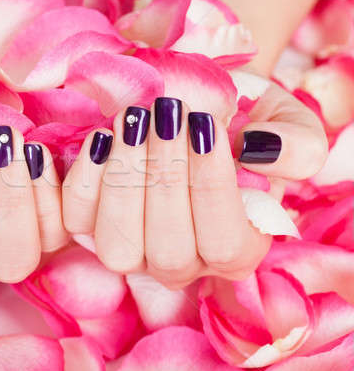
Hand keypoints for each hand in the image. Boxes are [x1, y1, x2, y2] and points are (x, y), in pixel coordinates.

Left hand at [62, 82, 327, 288]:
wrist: (198, 108)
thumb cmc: (245, 121)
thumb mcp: (287, 124)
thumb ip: (295, 145)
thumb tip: (260, 151)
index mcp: (237, 248)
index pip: (224, 242)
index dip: (211, 187)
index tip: (204, 125)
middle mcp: (182, 262)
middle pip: (167, 251)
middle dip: (164, 178)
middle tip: (167, 114)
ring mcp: (133, 250)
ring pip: (118, 246)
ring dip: (123, 180)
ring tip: (134, 119)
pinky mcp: (90, 227)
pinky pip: (76, 219)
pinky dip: (83, 179)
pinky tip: (100, 136)